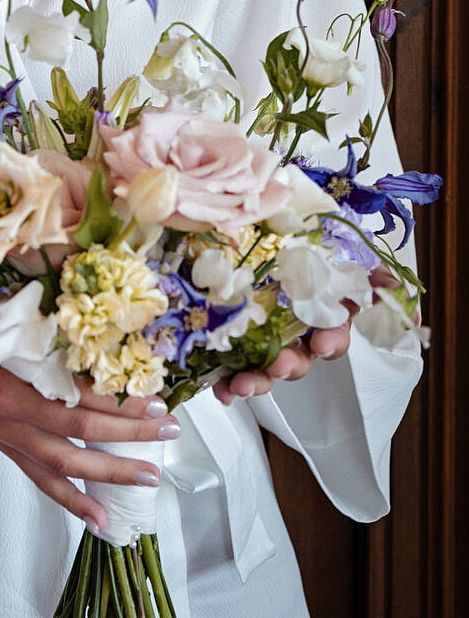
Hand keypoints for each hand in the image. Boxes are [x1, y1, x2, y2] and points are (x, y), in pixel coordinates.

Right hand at [0, 290, 180, 529]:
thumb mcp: (4, 312)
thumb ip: (46, 323)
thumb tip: (98, 317)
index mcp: (11, 374)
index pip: (75, 394)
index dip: (116, 399)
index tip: (151, 395)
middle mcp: (9, 411)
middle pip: (79, 430)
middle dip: (129, 434)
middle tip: (169, 431)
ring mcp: (5, 434)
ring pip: (64, 463)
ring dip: (110, 472)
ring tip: (150, 476)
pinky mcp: (2, 445)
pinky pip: (40, 479)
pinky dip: (71, 499)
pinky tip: (99, 517)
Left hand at [213, 262, 395, 405]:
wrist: (274, 232)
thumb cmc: (312, 249)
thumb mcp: (342, 254)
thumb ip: (374, 275)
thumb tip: (401, 296)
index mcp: (323, 316)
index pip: (334, 336)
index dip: (332, 342)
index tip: (323, 343)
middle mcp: (297, 332)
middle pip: (298, 358)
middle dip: (289, 365)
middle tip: (278, 365)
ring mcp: (266, 336)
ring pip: (265, 365)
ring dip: (256, 380)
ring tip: (240, 384)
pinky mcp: (236, 334)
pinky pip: (232, 360)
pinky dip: (225, 377)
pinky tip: (219, 388)